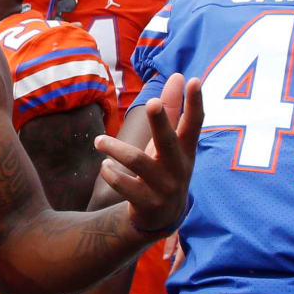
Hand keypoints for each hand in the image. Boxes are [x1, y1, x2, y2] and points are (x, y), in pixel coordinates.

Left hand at [96, 74, 202, 236]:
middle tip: (151, 102)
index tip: (193, 79)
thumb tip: (180, 76)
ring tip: (99, 140)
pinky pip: (124, 185)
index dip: (194, 102)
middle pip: (168, 140)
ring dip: (114, 148)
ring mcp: (164, 187)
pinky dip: (111, 173)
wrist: (161, 217)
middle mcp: (179, 167)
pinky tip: (105, 167)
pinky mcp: (147, 203)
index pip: (193, 123)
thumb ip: (172, 110)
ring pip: (137, 162)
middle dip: (161, 121)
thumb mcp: (169, 143)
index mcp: (185, 150)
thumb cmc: (164, 169)